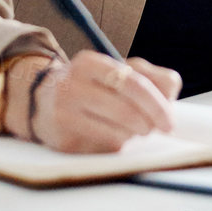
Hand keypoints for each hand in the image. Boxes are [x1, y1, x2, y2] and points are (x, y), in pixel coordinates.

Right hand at [7, 51, 180, 152]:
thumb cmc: (92, 86)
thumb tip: (170, 98)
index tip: (169, 120)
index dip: (157, 103)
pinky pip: (103, 147)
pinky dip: (117, 145)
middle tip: (158, 129)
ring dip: (134, 134)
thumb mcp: (115, 71)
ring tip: (136, 130)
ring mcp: (64, 113)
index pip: (134, 81)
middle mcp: (73, 85)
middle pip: (126, 108)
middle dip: (149, 122)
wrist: (42, 103)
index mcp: (90, 63)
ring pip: (116, 131)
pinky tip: (114, 137)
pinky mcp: (63, 140)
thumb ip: (149, 77)